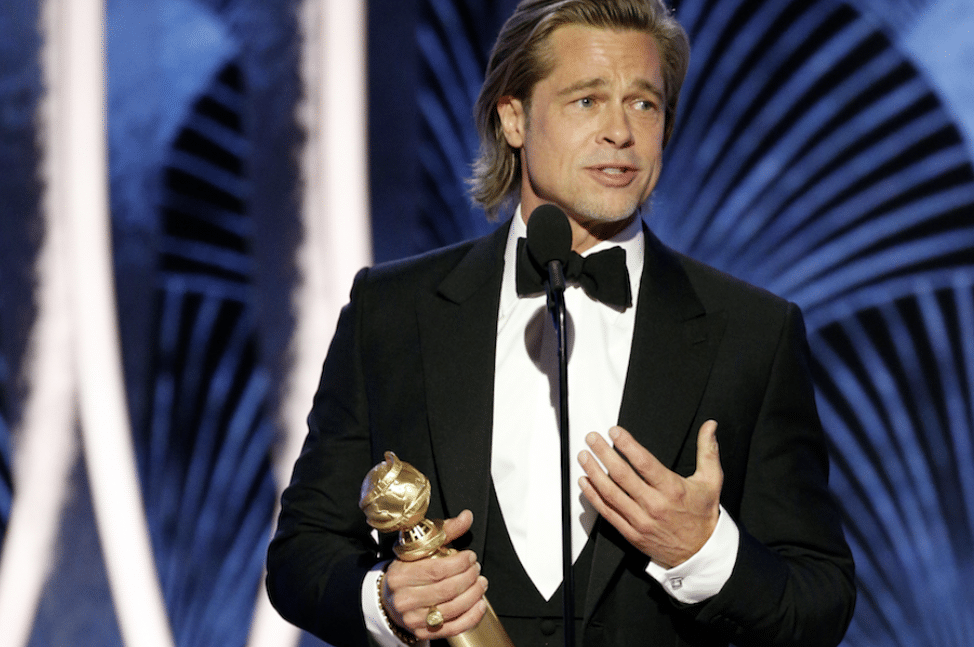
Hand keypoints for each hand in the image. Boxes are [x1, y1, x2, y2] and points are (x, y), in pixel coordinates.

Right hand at [381, 510, 488, 639]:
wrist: (390, 599)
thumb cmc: (408, 570)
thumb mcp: (421, 548)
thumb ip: (445, 532)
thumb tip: (467, 516)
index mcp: (400, 574)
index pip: (436, 569)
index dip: (459, 563)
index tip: (470, 556)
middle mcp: (404, 598)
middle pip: (447, 589)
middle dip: (469, 577)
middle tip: (477, 569)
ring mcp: (413, 618)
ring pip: (453, 608)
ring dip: (474, 595)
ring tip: (481, 583)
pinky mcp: (423, 632)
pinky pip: (453, 627)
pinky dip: (471, 616)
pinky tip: (480, 604)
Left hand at [578, 421, 722, 568]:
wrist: (701, 552)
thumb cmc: (704, 515)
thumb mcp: (711, 481)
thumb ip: (708, 450)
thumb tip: (710, 426)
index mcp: (672, 489)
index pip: (644, 462)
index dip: (627, 445)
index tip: (614, 431)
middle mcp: (654, 505)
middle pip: (622, 475)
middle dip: (603, 453)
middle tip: (592, 438)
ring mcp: (640, 521)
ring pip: (610, 493)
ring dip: (593, 472)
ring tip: (584, 456)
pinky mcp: (631, 533)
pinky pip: (608, 513)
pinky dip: (593, 497)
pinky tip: (585, 482)